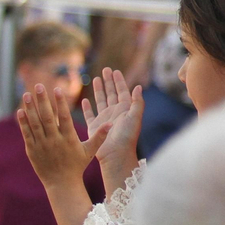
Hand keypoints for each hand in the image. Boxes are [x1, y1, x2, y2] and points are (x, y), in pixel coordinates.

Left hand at [17, 83, 107, 194]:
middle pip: (47, 117)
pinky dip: (23, 122)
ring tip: (27, 94)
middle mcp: (54, 141)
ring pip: (35, 123)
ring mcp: (41, 145)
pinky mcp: (32, 150)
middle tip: (39, 85)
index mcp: (68, 139)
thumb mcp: (90, 151)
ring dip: (30, 108)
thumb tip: (111, 124)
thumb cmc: (77, 165)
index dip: (60, 103)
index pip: (63, 117)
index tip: (57, 89)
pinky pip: (27, 134)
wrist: (61, 184)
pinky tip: (20, 111)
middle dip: (42, 100)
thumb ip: (99, 136)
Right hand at [82, 69, 142, 188]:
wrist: (116, 155)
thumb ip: (137, 102)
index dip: (119, 81)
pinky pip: (90, 115)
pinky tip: (85, 100)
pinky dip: (87, 107)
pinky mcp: (94, 127)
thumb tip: (138, 86)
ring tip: (97, 78)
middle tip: (106, 69)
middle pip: (111, 93)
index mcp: (125, 109)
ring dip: (99, 90)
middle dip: (109, 81)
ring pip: (100, 101)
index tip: (115, 70)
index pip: (122, 91)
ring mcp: (104, 119)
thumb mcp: (135, 117)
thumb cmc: (127, 137)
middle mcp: (114, 113)